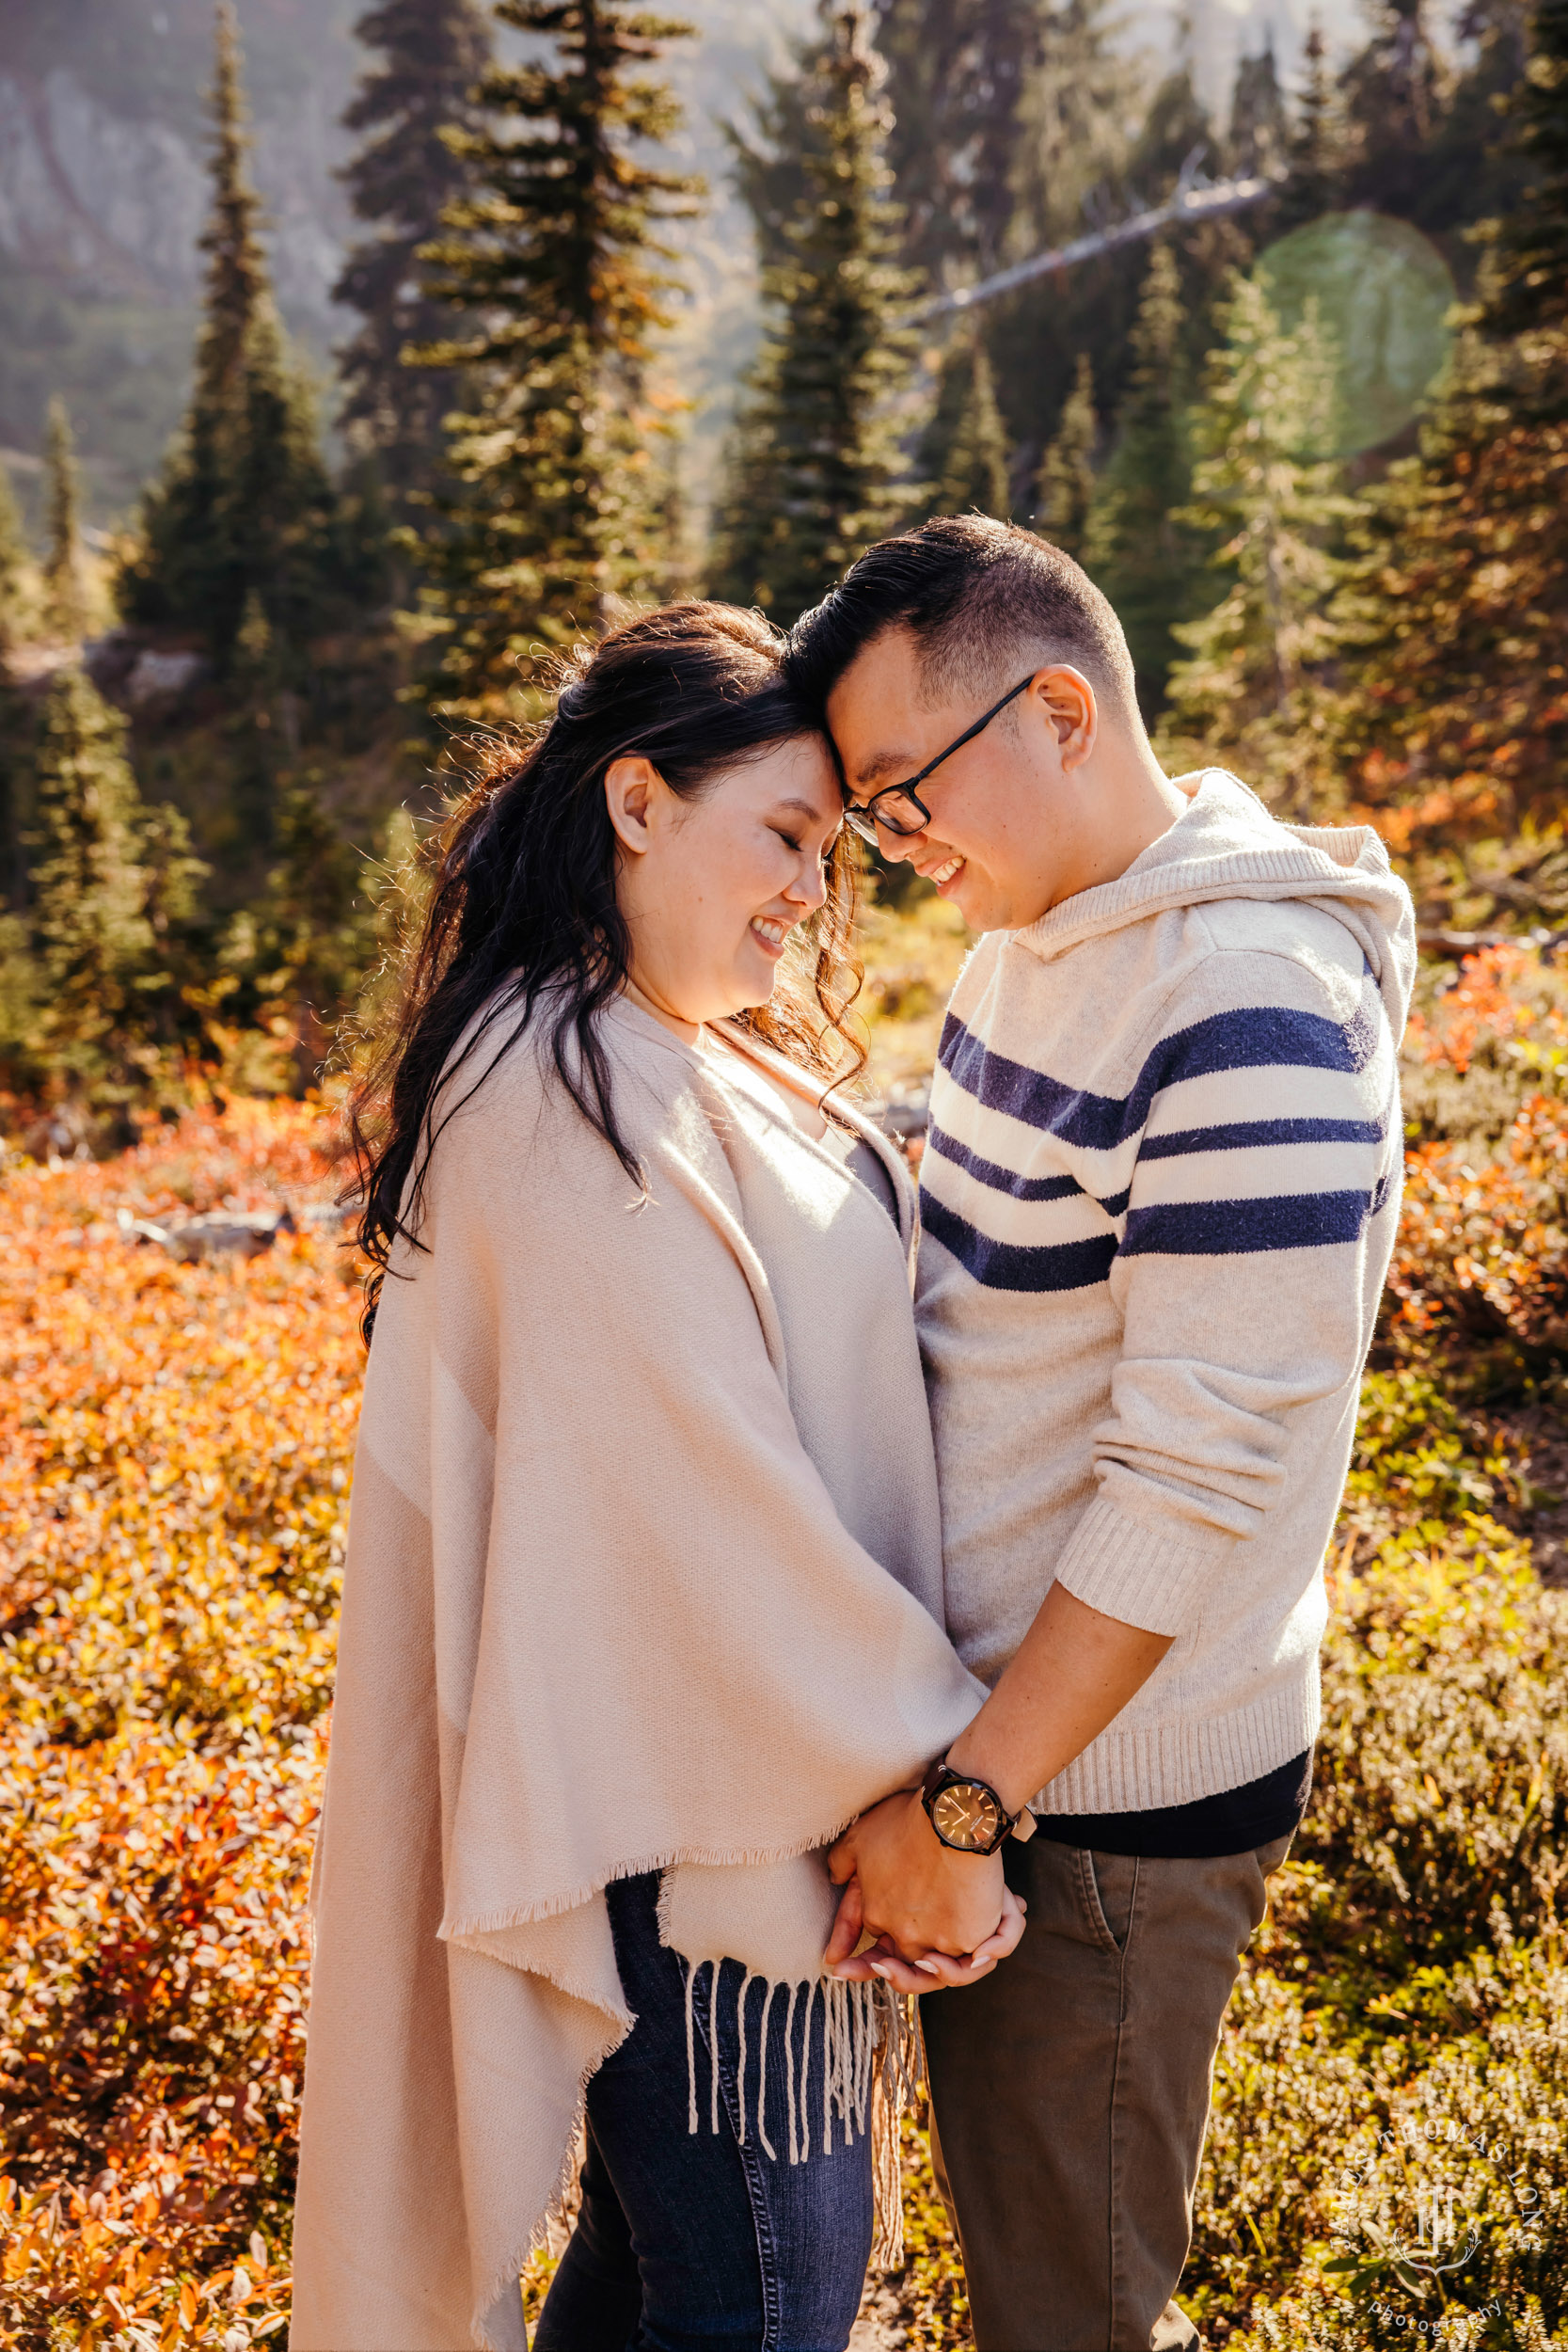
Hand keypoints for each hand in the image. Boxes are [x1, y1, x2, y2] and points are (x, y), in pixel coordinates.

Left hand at [823, 1790, 1025, 1987]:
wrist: (951, 1817)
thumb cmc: (907, 1821)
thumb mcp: (860, 1837)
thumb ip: (841, 1862)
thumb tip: (835, 1879)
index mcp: (876, 1914)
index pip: (874, 1944)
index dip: (875, 1952)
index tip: (861, 1962)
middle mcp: (903, 1934)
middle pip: (902, 1963)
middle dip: (896, 1971)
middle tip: (903, 1966)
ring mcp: (936, 1940)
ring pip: (934, 1972)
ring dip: (936, 1974)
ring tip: (939, 1963)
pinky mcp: (969, 1939)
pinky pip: (970, 1965)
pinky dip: (971, 1964)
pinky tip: (972, 1960)